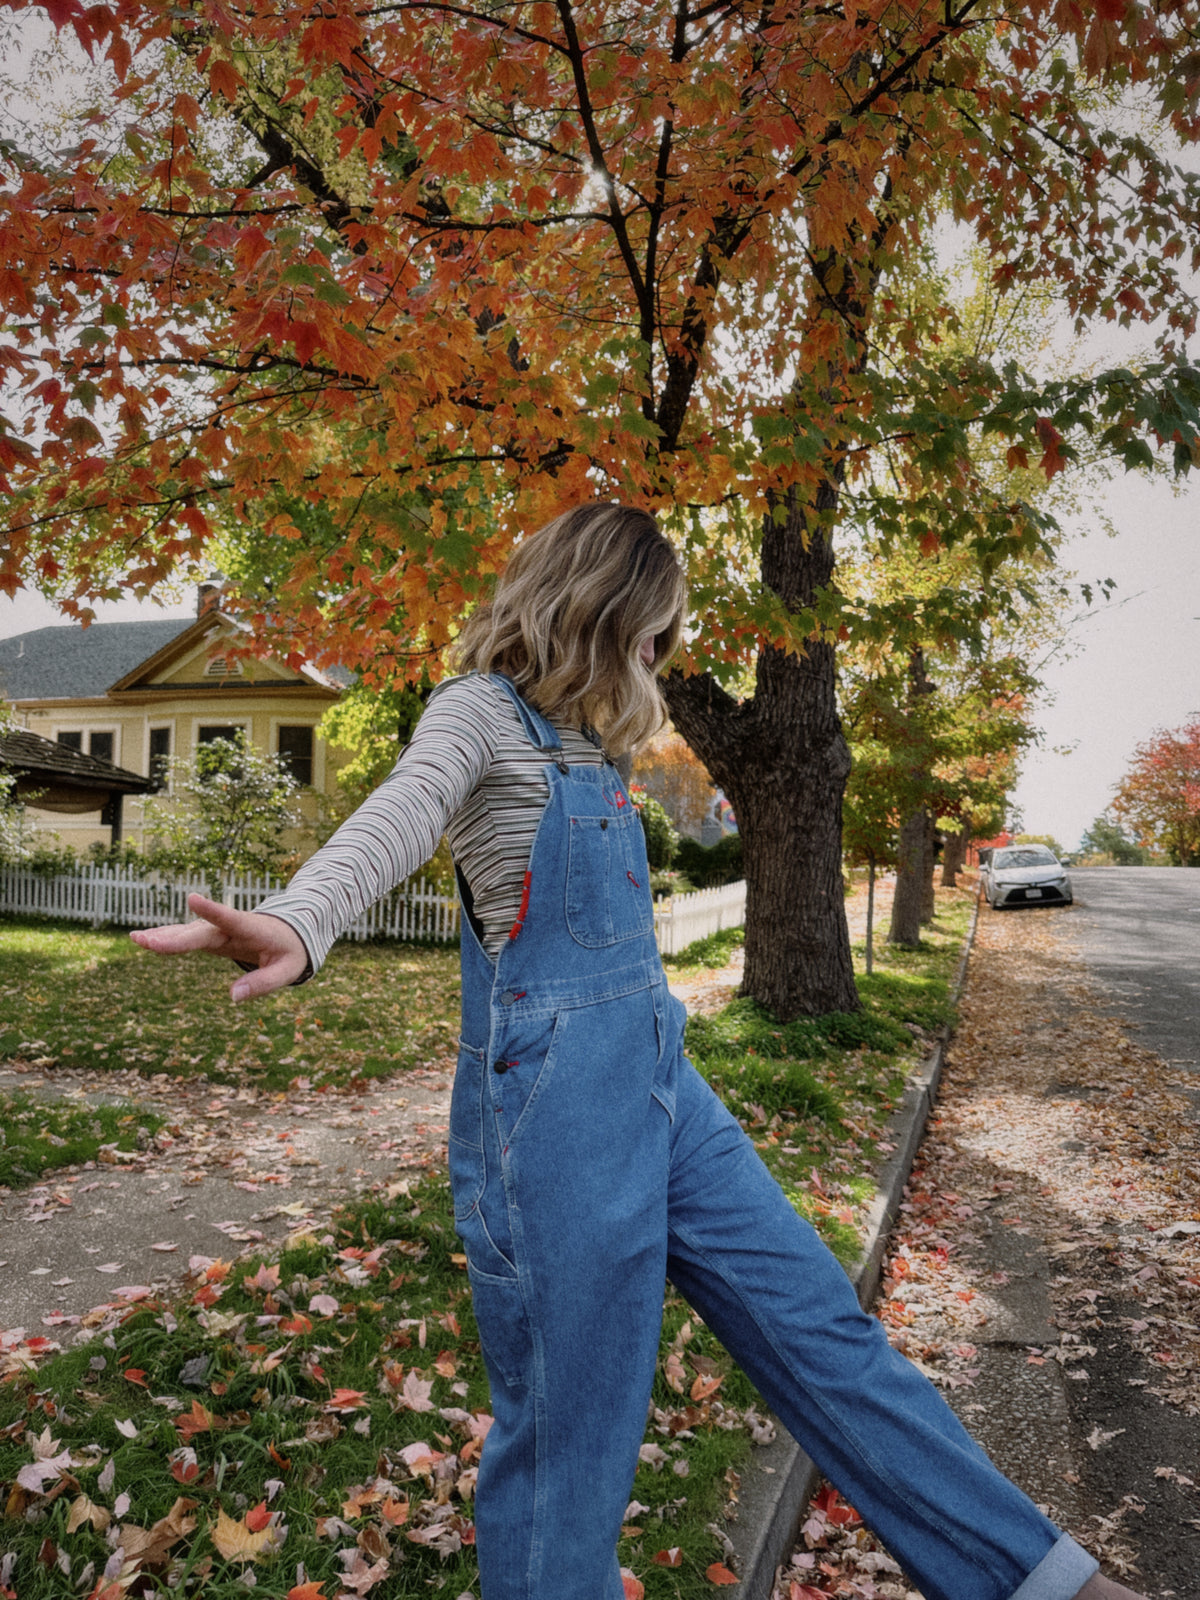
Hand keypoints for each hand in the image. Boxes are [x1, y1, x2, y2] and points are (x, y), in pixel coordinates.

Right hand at [130, 894, 309, 1001]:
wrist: (289, 932)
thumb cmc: (290, 951)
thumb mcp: (288, 970)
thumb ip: (263, 983)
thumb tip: (233, 997)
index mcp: (252, 928)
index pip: (230, 918)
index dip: (212, 910)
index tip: (192, 899)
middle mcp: (230, 926)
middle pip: (200, 931)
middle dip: (174, 936)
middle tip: (147, 940)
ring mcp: (217, 930)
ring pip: (187, 932)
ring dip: (163, 936)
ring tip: (137, 938)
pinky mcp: (210, 937)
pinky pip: (185, 937)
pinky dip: (165, 938)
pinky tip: (142, 939)